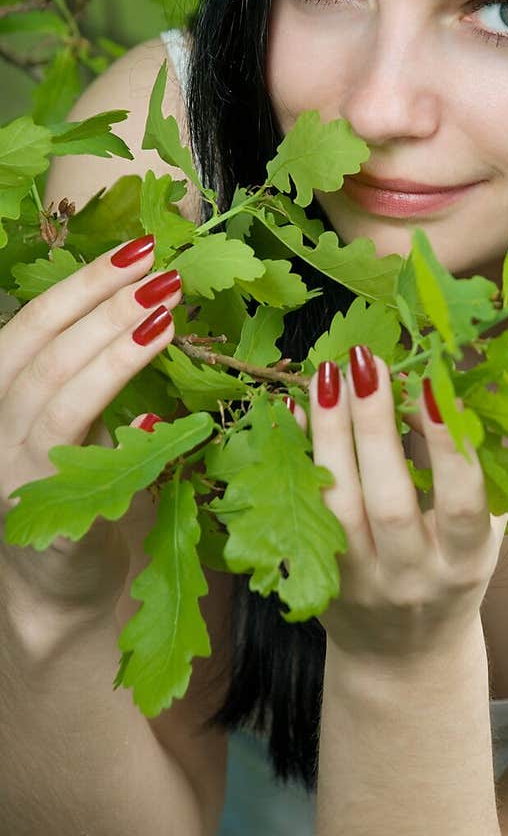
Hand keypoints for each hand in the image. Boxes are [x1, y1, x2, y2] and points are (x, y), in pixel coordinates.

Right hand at [0, 234, 181, 613]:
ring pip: (57, 399)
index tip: (136, 246)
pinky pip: (79, 472)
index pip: (30, 326)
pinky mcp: (45, 522)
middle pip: (41, 352)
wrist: (56, 588)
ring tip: (165, 316)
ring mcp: (12, 475)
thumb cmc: (73, 489)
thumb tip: (147, 299)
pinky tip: (159, 421)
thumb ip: (88, 370)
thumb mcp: (72, 418)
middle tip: (160, 270)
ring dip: (114, 352)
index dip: (80, 283)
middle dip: (101, 303)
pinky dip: (120, 440)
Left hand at [306, 345, 507, 662]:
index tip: (436, 384)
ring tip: (326, 374)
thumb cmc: (449, 574)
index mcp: (466, 563)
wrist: (403, 659)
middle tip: (367, 362)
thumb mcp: (481, 534)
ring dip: (329, 434)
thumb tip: (455, 381)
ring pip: (337, 507)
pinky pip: (299, 515)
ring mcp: (359, 585)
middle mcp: (412, 579)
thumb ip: (479, 469)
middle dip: (376, 428)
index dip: (451, 447)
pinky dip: (294, 458)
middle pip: (389, 503)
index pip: (462, 505)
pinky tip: (291, 411)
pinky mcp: (317, 584)